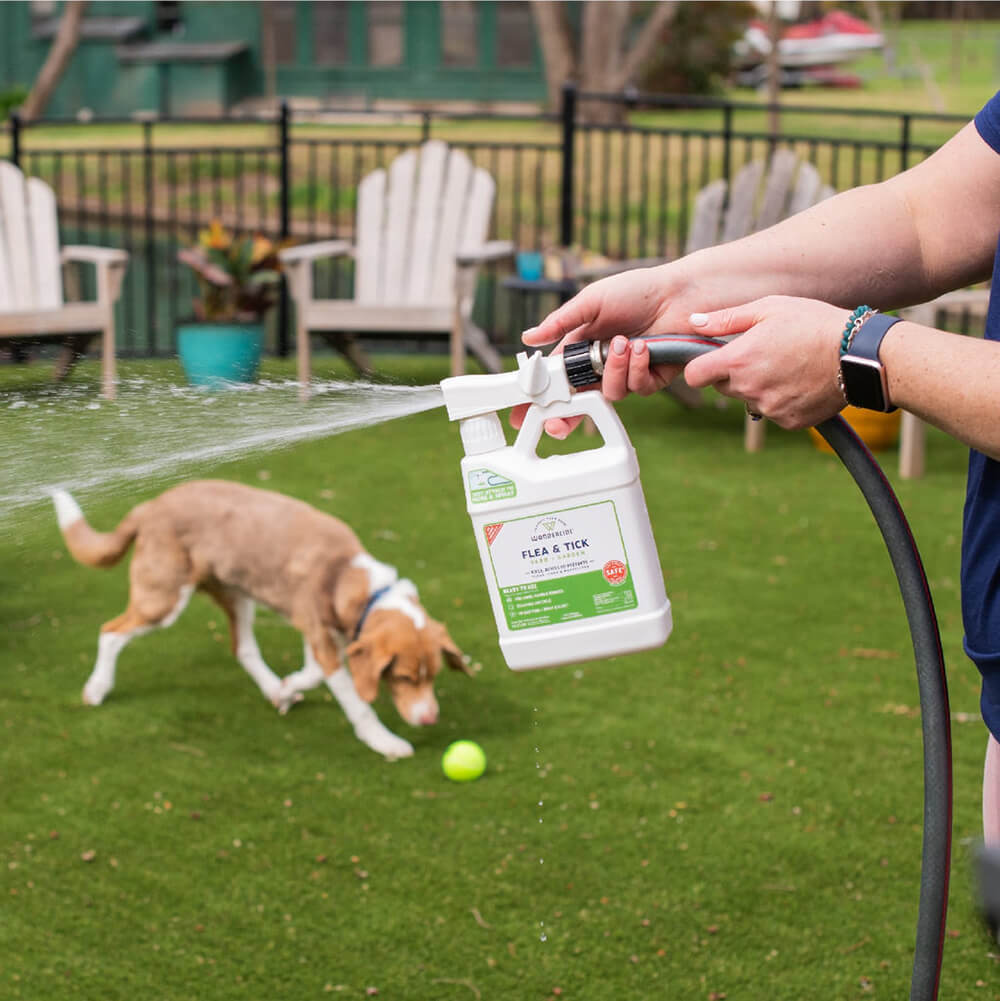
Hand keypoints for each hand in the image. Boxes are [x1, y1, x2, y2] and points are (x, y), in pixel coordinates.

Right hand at [512, 265, 694, 435]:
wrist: (680, 292)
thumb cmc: (637, 290)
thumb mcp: (592, 302)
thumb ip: (560, 323)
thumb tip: (527, 337)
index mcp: (582, 348)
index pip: (555, 380)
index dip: (539, 400)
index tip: (523, 417)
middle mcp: (601, 365)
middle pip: (579, 402)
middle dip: (566, 416)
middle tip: (557, 423)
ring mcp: (626, 374)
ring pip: (609, 394)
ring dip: (614, 370)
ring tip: (624, 342)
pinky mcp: (651, 379)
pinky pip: (637, 388)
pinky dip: (637, 368)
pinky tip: (643, 347)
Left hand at [683, 296, 848, 428]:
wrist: (858, 353)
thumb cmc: (813, 323)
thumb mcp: (769, 308)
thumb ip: (726, 319)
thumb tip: (693, 322)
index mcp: (738, 360)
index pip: (695, 376)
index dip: (700, 367)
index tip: (711, 360)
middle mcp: (749, 389)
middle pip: (723, 387)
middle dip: (735, 374)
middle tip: (764, 355)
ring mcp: (769, 408)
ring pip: (749, 400)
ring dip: (759, 387)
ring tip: (788, 366)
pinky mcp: (788, 422)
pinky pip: (773, 412)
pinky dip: (781, 400)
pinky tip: (800, 382)